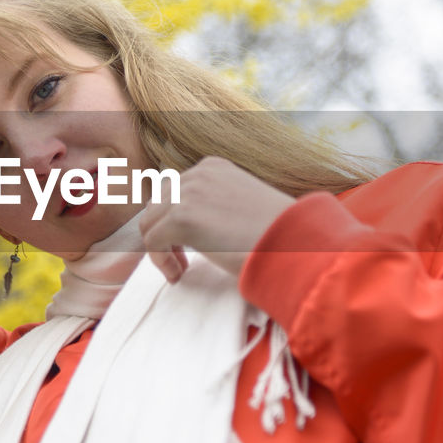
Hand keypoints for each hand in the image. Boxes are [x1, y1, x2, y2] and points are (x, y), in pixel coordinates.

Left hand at [139, 156, 295, 281]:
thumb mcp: (241, 207)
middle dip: (163, 234)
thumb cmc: (276, 234)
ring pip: (150, 223)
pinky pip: (152, 242)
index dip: (172, 221)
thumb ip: (214, 205)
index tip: (187, 247)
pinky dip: (160, 262)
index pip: (173, 190)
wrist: (293, 244)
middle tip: (181, 261)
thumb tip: (192, 223)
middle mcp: (197, 173)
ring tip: (180, 270)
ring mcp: (188, 192)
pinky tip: (178, 275)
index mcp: (213, 168)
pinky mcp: (182, 217)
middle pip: (157, 204)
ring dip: (161, 250)